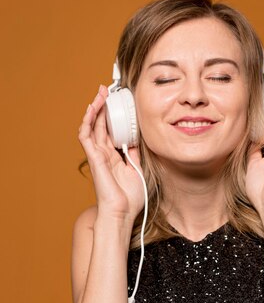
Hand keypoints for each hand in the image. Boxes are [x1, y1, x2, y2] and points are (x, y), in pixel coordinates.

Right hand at [78, 85, 145, 223]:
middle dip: (103, 106)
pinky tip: (92, 108)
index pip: (111, 130)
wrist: (123, 212)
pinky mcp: (94, 158)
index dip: (113, 116)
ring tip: (100, 94)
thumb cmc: (130, 198)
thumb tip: (136, 139)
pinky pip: (86, 136)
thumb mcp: (138, 169)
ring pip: (92, 127)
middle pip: (100, 125)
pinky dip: (87, 121)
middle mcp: (104, 154)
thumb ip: (135, 154)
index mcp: (114, 156)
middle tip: (107, 90)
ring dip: (95, 109)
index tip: (120, 102)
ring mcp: (98, 155)